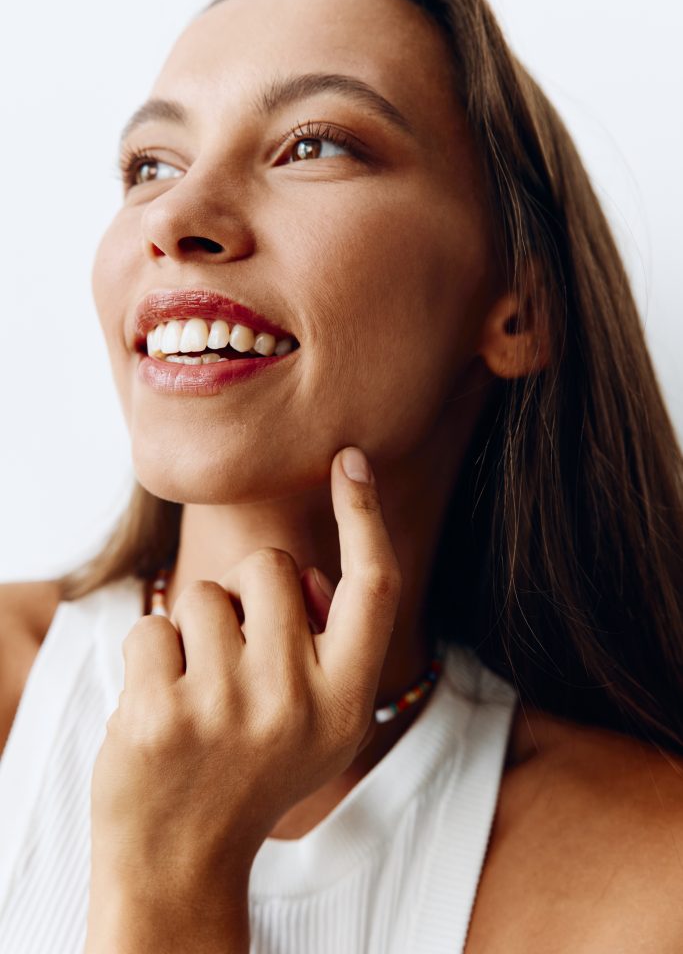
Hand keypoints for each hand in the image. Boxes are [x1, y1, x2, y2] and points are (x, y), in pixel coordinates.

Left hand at [84, 446, 400, 952]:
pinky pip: (152, 625)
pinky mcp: (162, 714)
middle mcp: (299, 701)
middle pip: (272, 570)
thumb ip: (329, 647)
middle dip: (246, 593)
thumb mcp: (321, 725)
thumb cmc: (252, 774)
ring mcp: (229, 709)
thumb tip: (306, 576)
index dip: (365, 516)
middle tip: (233, 661)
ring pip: (204, 594)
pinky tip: (156, 710)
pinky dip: (147, 657)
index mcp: (349, 699)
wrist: (180, 862)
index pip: (374, 586)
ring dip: (193, 631)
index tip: (350, 459)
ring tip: (195, 694)